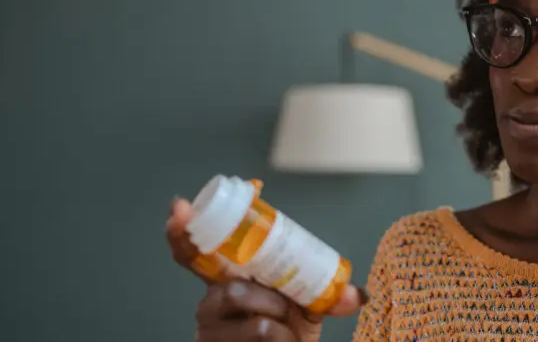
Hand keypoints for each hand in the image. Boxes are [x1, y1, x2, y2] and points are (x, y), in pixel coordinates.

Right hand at [166, 199, 364, 341]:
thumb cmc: (288, 330)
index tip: (180, 207)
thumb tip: (357, 295)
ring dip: (278, 318)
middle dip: (269, 295)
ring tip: (284, 327)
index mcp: (228, 277)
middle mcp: (211, 301)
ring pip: (247, 310)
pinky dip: (281, 338)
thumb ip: (329, 294)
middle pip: (229, 286)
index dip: (182, 229)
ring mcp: (208, 328)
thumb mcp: (309, 305)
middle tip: (285, 304)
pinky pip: (257, 332)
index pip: (194, 251)